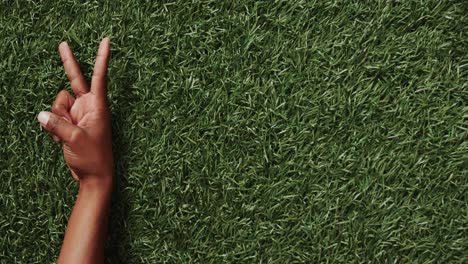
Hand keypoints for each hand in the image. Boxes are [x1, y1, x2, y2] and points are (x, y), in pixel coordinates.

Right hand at [38, 38, 112, 187]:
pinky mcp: (70, 123)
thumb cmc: (93, 158)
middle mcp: (88, 106)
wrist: (93, 177)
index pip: (99, 77)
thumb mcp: (75, 140)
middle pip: (75, 80)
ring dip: (57, 116)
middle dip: (69, 63)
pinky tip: (61, 139)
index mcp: (97, 106)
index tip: (107, 41)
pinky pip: (54, 116)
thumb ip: (58, 125)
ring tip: (66, 134)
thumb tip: (42, 115)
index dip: (101, 58)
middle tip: (62, 43)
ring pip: (58, 102)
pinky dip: (53, 125)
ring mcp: (78, 114)